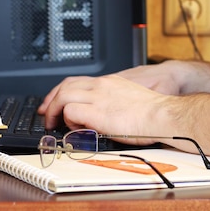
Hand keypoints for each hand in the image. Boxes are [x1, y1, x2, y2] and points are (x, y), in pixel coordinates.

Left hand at [38, 74, 170, 140]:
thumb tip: (103, 115)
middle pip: (65, 85)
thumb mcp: (130, 99)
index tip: (53, 102)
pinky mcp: (97, 112)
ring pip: (63, 96)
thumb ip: (113, 103)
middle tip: (46, 114)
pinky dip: (68, 121)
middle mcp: (101, 86)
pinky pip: (70, 112)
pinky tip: (76, 130)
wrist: (163, 115)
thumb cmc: (154, 113)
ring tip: (54, 124)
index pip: (77, 81)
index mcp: (109, 83)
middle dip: (51, 100)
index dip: (60, 91)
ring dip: (54, 111)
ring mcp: (98, 98)